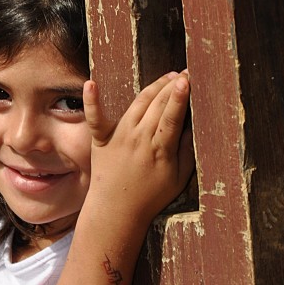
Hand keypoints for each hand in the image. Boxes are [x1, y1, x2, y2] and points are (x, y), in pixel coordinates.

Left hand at [83, 71, 194, 227]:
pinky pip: (95, 118)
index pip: (172, 116)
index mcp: (160, 149)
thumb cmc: (151, 196)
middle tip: (185, 74)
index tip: (187, 79)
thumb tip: (193, 126)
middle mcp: (138, 138)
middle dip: (171, 86)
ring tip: (168, 77)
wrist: (117, 210)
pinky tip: (90, 83)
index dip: (180, 96)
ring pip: (138, 103)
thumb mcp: (179, 178)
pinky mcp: (101, 139)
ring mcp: (118, 137)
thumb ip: (187, 151)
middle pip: (157, 104)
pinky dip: (92, 101)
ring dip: (154, 87)